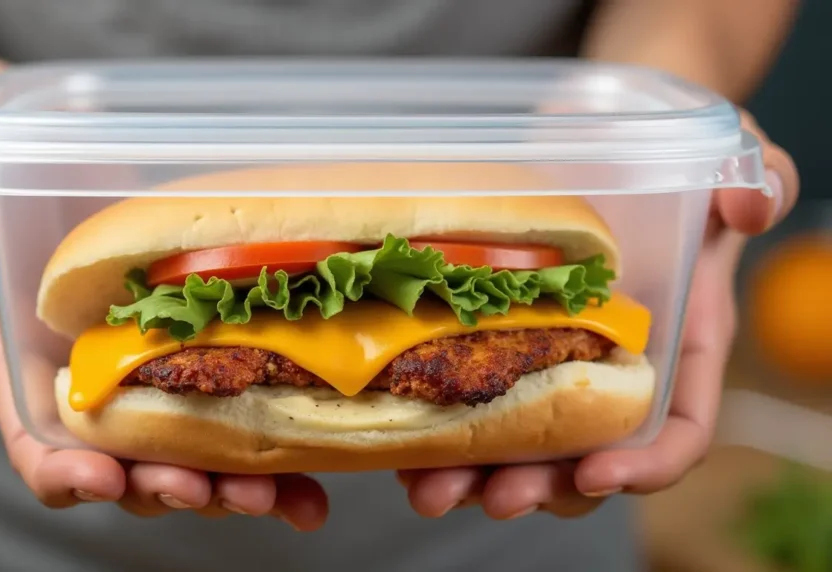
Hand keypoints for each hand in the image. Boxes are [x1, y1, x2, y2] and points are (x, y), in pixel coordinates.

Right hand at [0, 60, 327, 530]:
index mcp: (19, 356)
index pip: (34, 439)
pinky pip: (230, 403)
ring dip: (235, 482)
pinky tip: (318, 462)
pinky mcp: (186, 343)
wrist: (13, 149)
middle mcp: (82, 379)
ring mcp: (139, 368)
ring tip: (288, 493)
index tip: (105, 478)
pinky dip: (273, 443)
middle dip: (176, 487)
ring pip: (188, 452)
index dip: (67, 471)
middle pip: (127, 465)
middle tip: (228, 492)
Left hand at [397, 109, 799, 519]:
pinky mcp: (501, 339)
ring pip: (522, 444)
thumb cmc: (669, 153)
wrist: (598, 134)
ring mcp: (554, 359)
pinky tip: (401, 443)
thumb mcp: (727, 151)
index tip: (594, 474)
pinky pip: (471, 400)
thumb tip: (751, 205)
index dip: (644, 465)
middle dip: (541, 488)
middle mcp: (615, 367)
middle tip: (494, 497)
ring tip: (429, 489)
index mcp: (677, 342)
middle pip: (587, 457)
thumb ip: (753, 176)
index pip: (678, 428)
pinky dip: (437, 430)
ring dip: (476, 476)